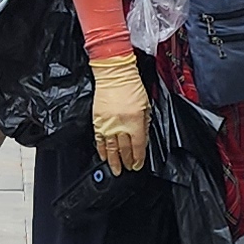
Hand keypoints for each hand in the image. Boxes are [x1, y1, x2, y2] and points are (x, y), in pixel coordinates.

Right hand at [90, 54, 150, 174]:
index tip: (137, 165)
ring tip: (115, 169)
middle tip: (128, 169)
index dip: (138, 158)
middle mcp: (121, 125)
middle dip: (127, 161)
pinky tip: (103, 156)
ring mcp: (108, 124)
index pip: (137, 146)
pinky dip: (101, 149)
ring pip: (110, 148)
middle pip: (124, 149)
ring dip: (113, 160)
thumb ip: (145, 123)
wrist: (114, 74)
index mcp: (135, 121)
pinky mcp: (97, 120)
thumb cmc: (132, 85)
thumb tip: (142, 138)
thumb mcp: (146, 105)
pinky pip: (99, 139)